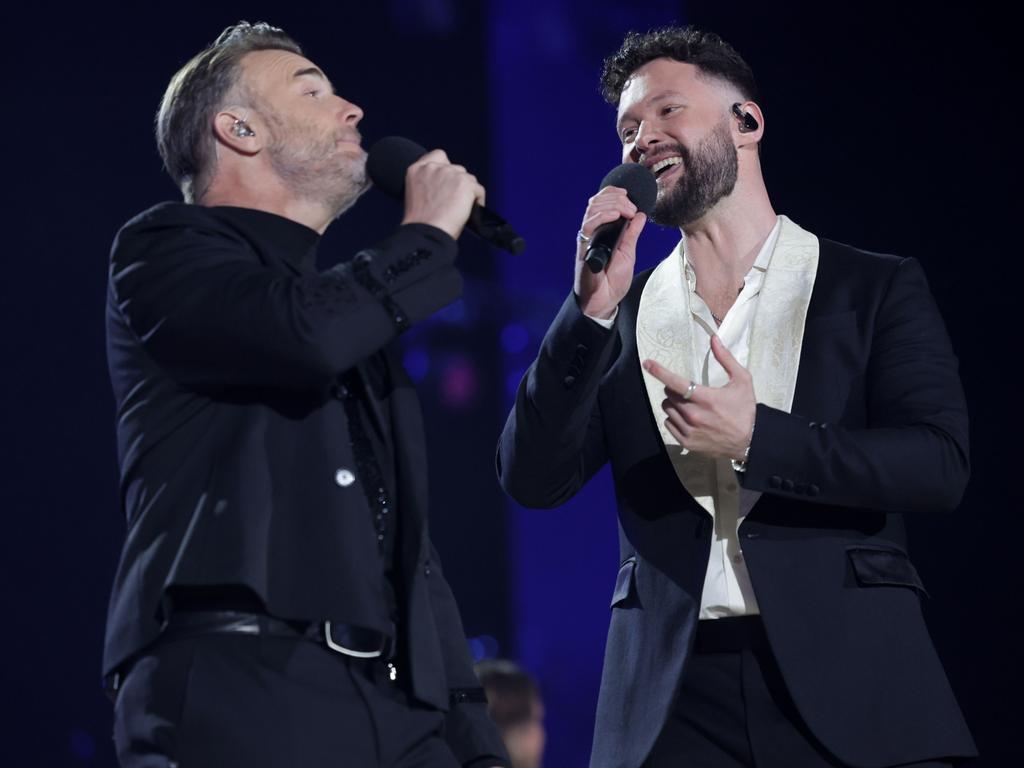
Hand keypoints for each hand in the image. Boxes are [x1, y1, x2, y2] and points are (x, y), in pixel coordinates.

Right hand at [401, 149, 485, 239]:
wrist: (426, 233)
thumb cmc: (421, 223)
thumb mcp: (418, 196)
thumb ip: (430, 184)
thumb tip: (449, 188)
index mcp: (416, 170)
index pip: (438, 156)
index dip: (446, 167)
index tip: (449, 181)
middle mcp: (432, 168)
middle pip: (457, 169)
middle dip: (458, 183)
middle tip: (456, 202)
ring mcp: (449, 173)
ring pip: (469, 179)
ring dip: (468, 192)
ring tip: (463, 209)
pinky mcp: (464, 183)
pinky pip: (478, 190)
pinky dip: (478, 201)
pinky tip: (471, 213)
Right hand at [573, 186, 645, 318]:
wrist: (604, 300)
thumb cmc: (613, 280)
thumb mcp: (628, 252)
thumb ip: (632, 233)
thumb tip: (641, 215)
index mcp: (602, 230)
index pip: (602, 201)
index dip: (613, 193)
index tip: (628, 195)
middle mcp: (592, 231)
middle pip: (597, 201)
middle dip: (617, 198)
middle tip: (632, 207)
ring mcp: (587, 238)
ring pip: (592, 208)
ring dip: (612, 204)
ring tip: (627, 210)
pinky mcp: (583, 246)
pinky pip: (588, 225)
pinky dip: (603, 215)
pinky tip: (615, 215)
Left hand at [643, 336, 755, 458]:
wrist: (749, 441)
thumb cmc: (744, 409)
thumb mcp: (742, 381)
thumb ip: (726, 359)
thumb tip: (713, 339)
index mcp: (705, 398)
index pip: (676, 382)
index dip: (659, 371)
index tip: (647, 363)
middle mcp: (693, 415)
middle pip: (669, 394)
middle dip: (675, 389)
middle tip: (690, 392)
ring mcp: (688, 430)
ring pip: (667, 408)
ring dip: (674, 404)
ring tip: (691, 406)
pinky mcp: (686, 442)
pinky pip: (668, 423)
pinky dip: (674, 419)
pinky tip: (690, 420)